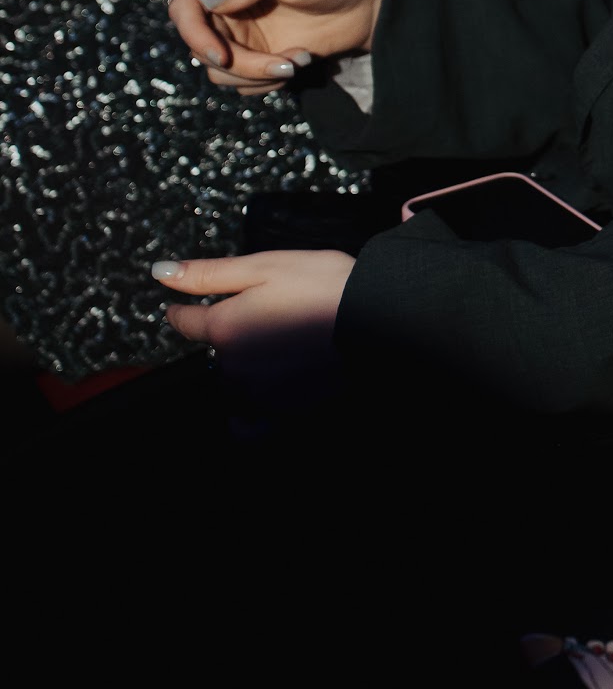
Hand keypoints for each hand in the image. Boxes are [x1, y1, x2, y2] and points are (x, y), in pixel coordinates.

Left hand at [152, 247, 353, 402]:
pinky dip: (249, 411)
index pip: (184, 322)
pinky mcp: (282, 411)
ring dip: (245, 365)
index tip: (191, 306)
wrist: (375, 316)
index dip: (186, 310)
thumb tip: (161, 272)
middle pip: (214, 353)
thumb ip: (207, 274)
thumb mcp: (262, 266)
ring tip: (280, 342)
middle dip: (229, 336)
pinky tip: (266, 391)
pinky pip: (249, 422)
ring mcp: (257, 395)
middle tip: (266, 314)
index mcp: (223, 329)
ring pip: (233, 382)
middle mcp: (232, 368)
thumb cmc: (320, 284)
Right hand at [170, 0, 390, 91]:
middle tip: (285, 63)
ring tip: (299, 59)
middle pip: (201, 48)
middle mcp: (224, 2)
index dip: (194, 35)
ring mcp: (240, 31)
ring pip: (220, 72)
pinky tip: (301, 61)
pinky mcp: (258, 55)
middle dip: (239, 64)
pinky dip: (269, 80)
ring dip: (257, 75)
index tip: (223, 56)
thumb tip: (209, 0)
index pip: (185, 7)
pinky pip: (244, 83)